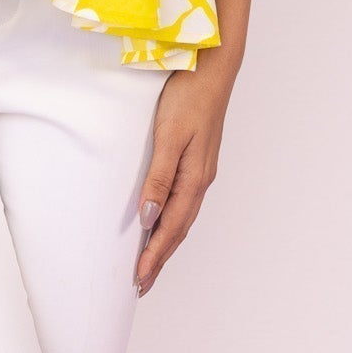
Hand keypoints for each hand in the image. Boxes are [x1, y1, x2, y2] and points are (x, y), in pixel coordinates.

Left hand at [134, 51, 236, 296]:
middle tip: (141, 284)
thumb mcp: (170, 136)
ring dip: (166, 242)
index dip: (155, 255)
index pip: (170, 227)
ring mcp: (201, 169)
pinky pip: (183, 200)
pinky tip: (163, 221)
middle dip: (160, 257)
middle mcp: (200, 179)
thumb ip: (159, 177)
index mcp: (194, 178)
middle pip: (178, 229)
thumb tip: (148, 217)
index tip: (138, 279)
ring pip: (182, 216)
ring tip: (150, 262)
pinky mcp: (197, 158)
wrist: (212, 68)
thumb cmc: (188, 97)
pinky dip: (172, 220)